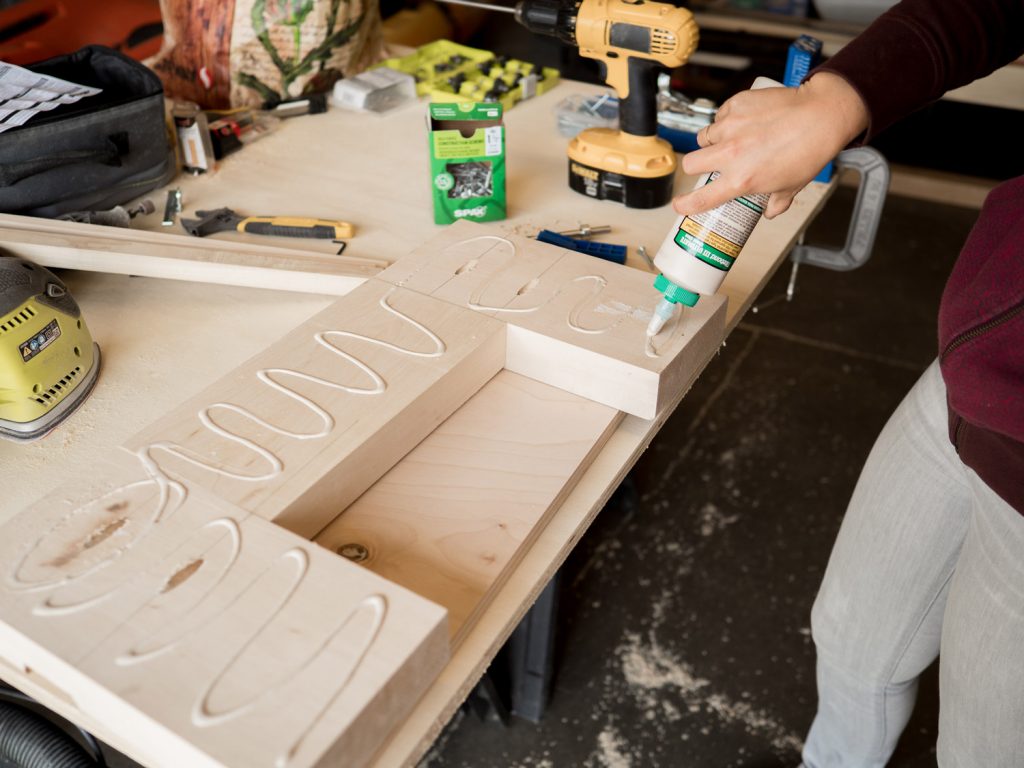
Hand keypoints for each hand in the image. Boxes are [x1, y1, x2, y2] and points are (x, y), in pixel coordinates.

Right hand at [672, 72, 869, 219]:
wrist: (822, 115)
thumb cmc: (810, 151)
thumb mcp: (792, 185)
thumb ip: (776, 202)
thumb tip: (770, 211)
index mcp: (741, 180)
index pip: (701, 199)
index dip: (686, 204)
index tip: (680, 205)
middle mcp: (730, 155)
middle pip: (690, 163)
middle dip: (696, 167)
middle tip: (709, 166)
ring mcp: (730, 127)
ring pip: (704, 137)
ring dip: (712, 141)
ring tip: (732, 140)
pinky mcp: (736, 105)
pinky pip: (721, 115)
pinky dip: (728, 120)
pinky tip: (744, 122)